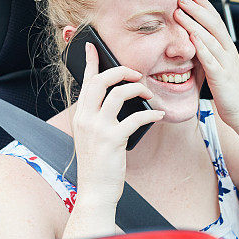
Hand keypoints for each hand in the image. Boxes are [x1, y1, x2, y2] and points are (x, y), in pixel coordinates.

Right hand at [70, 43, 164, 206]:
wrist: (95, 191)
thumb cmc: (98, 164)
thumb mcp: (92, 136)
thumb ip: (99, 117)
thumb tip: (119, 97)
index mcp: (81, 115)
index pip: (85, 82)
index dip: (89, 62)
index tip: (92, 46)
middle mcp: (86, 118)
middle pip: (101, 81)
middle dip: (121, 71)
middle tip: (136, 74)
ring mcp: (98, 129)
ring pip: (118, 94)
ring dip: (138, 90)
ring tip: (149, 95)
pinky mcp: (113, 140)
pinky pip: (135, 118)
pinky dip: (150, 114)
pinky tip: (158, 115)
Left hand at [174, 0, 238, 128]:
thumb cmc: (231, 92)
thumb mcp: (219, 68)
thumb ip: (209, 54)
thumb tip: (196, 43)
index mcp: (227, 49)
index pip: (216, 21)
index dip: (204, 6)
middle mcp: (228, 52)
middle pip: (213, 24)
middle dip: (197, 9)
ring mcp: (225, 64)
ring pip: (209, 38)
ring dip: (193, 23)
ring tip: (179, 12)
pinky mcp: (221, 77)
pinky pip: (210, 60)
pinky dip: (201, 47)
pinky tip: (191, 38)